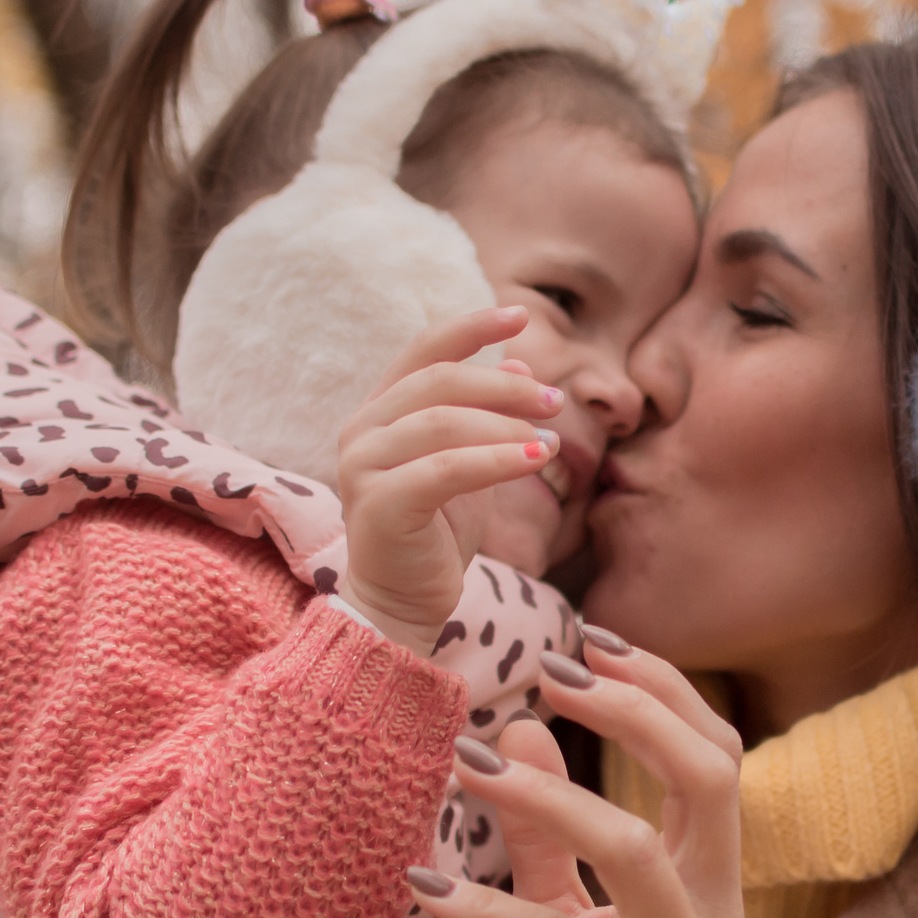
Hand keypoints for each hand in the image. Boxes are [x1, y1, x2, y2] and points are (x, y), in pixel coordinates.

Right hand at [336, 307, 563, 657]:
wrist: (405, 603)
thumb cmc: (438, 533)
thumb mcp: (471, 463)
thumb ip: (487, 415)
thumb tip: (520, 362)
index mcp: (380, 410)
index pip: (424, 349)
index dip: (472, 327)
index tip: (521, 314)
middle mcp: (362, 430)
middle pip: (439, 381)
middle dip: (505, 386)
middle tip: (556, 400)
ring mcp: (362, 466)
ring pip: (444, 422)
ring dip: (507, 424)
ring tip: (554, 441)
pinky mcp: (379, 504)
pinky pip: (447, 469)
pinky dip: (497, 459)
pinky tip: (538, 459)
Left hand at [411, 633, 744, 917]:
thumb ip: (549, 836)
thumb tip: (526, 722)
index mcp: (707, 885)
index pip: (717, 755)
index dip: (660, 689)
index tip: (585, 640)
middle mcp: (716, 917)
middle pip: (712, 775)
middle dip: (634, 709)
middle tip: (550, 668)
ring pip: (641, 845)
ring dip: (549, 793)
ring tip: (468, 763)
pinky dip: (489, 905)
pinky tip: (424, 889)